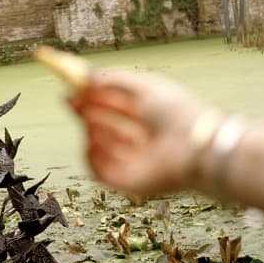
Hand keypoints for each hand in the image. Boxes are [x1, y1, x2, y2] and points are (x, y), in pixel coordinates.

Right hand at [68, 71, 208, 196]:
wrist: (193, 146)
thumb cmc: (175, 111)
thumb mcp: (143, 85)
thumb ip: (114, 80)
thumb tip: (86, 79)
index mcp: (152, 119)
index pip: (117, 109)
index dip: (95, 99)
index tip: (73, 90)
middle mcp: (143, 142)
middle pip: (107, 127)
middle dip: (87, 113)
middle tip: (70, 102)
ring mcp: (136, 164)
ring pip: (102, 147)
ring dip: (92, 130)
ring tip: (92, 120)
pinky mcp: (129, 183)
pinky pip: (99, 170)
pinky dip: (92, 155)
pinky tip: (92, 140)